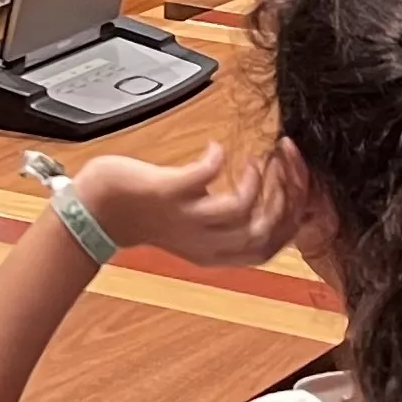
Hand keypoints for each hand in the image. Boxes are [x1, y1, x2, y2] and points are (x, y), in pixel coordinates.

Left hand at [76, 141, 299, 269]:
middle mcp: (204, 243)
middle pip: (266, 231)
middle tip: (287, 163)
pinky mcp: (167, 194)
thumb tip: (269, 195)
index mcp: (216, 253)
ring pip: (241, 211)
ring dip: (256, 182)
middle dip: (287, 194)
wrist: (100, 210)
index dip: (294, 218)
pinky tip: (216, 149)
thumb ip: (229, 218)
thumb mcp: (197, 227)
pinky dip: (218, 158)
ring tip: (255, 162)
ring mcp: (186, 220)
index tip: (301, 187)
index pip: (271, 248)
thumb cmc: (149, 212)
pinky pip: (205, 176)